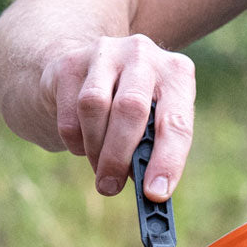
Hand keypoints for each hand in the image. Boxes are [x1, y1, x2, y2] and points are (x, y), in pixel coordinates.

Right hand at [39, 34, 195, 200]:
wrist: (91, 70)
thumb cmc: (136, 110)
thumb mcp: (156, 123)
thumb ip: (155, 150)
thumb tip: (148, 188)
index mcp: (176, 73)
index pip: (176, 122)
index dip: (167, 161)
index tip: (155, 193)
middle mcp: (143, 55)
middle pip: (131, 109)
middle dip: (119, 156)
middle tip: (111, 187)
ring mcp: (105, 53)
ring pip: (94, 107)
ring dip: (95, 149)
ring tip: (99, 168)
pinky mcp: (69, 62)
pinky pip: (69, 111)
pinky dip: (75, 140)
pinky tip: (83, 143)